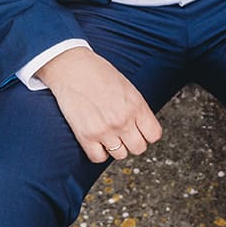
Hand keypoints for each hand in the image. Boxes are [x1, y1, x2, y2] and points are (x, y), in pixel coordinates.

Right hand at [36, 48, 162, 162]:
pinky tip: (97, 141)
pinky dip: (99, 152)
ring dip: (115, 147)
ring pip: (120, 155)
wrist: (72, 68)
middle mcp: (123, 120)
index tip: (142, 132)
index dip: (147, 134)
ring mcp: (105, 130)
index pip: (154, 135)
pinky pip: (98, 158)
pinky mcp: (86, 136)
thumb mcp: (127, 87)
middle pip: (139, 148)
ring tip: (109, 134)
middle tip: (125, 134)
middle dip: (133, 142)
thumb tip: (142, 125)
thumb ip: (136, 108)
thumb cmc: (98, 72)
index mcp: (136, 105)